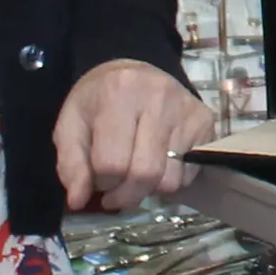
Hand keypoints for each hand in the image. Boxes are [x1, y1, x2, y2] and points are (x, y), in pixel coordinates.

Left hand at [57, 59, 216, 212]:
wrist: (134, 73)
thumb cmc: (99, 101)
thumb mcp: (70, 126)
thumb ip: (71, 165)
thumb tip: (78, 201)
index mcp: (119, 94)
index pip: (112, 163)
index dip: (101, 183)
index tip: (98, 181)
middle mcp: (159, 98)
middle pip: (145, 174)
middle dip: (126, 195)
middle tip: (116, 194)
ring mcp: (186, 109)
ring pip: (171, 179)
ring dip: (150, 189)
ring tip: (137, 173)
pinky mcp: (205, 121)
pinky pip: (189, 173)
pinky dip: (170, 179)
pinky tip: (157, 163)